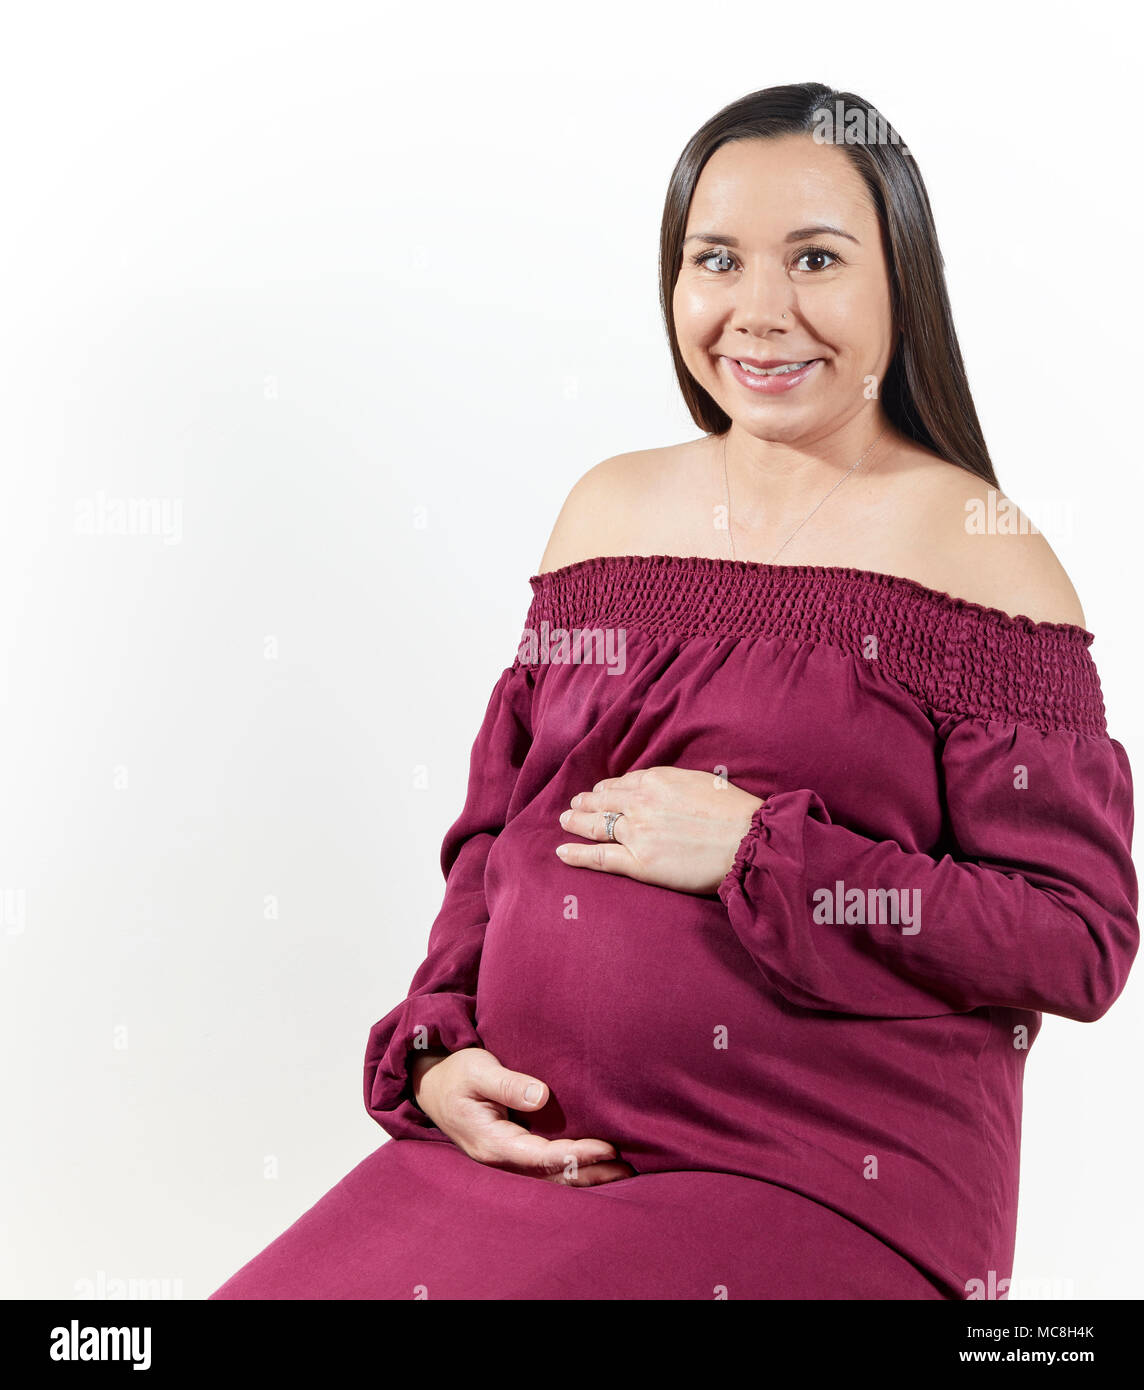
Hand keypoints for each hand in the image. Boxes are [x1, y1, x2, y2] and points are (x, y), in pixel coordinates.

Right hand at [410, 1046, 635, 1185]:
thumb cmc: (456, 1074)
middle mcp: (500, 1158)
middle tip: (628, 1169)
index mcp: (491, 1142)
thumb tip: (540, 1096)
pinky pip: (544, 1167)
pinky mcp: (511, 1151)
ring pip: (549, 1176)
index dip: (576, 1154)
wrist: (432, 1085)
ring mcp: (505, 1158)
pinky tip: (594, 1164)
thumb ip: (507, 1083)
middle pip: (550, 1175)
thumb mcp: (477, 1070)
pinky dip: (571, 1167)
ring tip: (621, 1172)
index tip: (607, 1148)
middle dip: (589, 1173)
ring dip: (584, 1175)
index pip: (541, 1156)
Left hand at [555, 765, 764, 894]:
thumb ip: (673, 784)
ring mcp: (637, 833)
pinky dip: (577, 854)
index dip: (608, 790)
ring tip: (564, 821)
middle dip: (585, 803)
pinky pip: (599, 857)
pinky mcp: (639, 863)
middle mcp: (640, 803)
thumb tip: (660, 788)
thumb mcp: (701, 783)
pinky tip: (562, 851)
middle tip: (573, 805)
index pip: (622, 784)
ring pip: (596, 826)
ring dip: (576, 823)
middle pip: (603, 802)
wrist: (748, 841)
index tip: (600, 793)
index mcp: (656, 780)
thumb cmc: (735, 812)